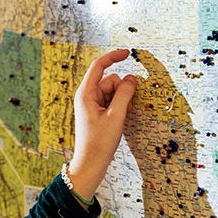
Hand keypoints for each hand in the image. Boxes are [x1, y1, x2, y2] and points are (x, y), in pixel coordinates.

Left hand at [67, 49, 136, 199]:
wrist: (91, 164)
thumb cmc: (100, 142)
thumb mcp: (116, 116)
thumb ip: (125, 94)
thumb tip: (131, 78)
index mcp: (86, 93)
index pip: (99, 66)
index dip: (114, 56)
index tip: (128, 52)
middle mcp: (87, 96)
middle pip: (110, 80)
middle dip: (122, 90)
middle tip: (124, 110)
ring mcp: (92, 105)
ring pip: (114, 92)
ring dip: (123, 100)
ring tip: (121, 119)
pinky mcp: (98, 113)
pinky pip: (113, 102)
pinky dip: (120, 107)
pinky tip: (121, 121)